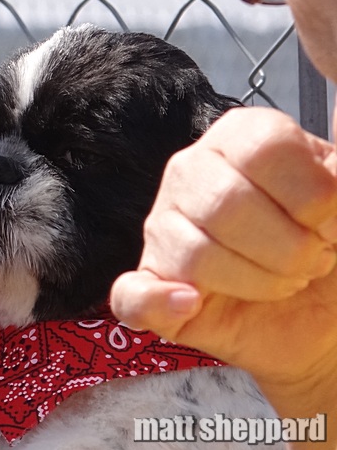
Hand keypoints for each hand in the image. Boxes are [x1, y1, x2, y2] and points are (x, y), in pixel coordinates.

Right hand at [110, 107, 336, 444]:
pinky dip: (159, 301)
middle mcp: (191, 171)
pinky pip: (133, 292)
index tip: (331, 222)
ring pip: (196, 254)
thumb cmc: (334, 246)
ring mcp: (163, 226)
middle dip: (290, 248)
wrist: (325, 312)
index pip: (265, 148)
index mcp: (240, 138)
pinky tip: (191, 302)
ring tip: (282, 283)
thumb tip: (334, 168)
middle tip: (312, 261)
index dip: (313, 196)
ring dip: (259, 283)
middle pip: (228, 203)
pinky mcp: (151, 281)